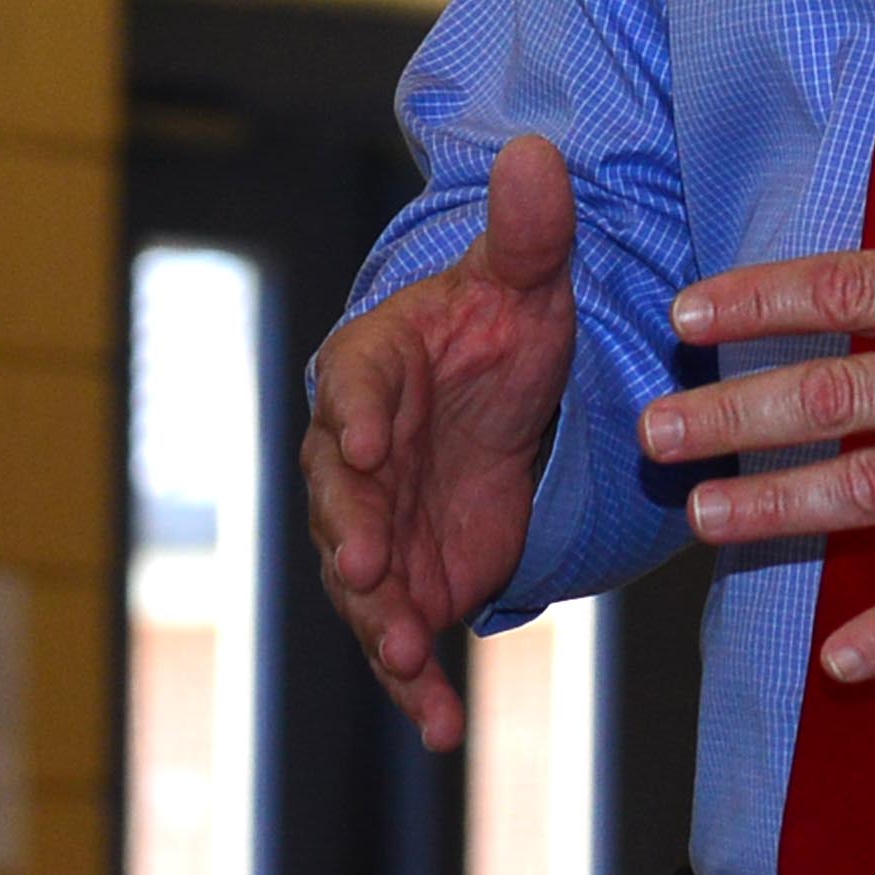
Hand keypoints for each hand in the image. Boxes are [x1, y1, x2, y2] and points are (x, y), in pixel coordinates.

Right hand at [304, 135, 576, 749]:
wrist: (510, 406)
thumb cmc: (504, 331)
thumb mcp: (529, 283)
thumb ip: (528, 228)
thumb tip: (535, 146)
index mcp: (375, 369)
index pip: (352, 384)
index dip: (356, 413)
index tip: (365, 442)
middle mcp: (357, 454)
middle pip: (338, 496)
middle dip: (350, 532)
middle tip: (368, 565)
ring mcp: (377, 525)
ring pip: (362, 579)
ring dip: (379, 620)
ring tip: (410, 656)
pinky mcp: (410, 583)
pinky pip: (402, 639)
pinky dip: (418, 686)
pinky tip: (443, 728)